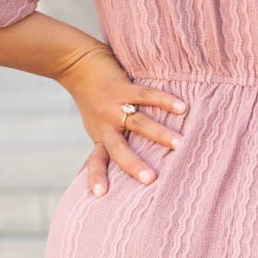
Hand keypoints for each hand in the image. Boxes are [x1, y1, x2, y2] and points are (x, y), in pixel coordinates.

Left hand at [59, 43, 186, 194]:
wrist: (76, 62)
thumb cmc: (91, 96)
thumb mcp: (96, 123)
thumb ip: (112, 138)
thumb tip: (132, 161)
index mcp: (100, 135)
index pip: (97, 161)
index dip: (97, 176)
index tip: (100, 195)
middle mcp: (106, 124)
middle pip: (119, 149)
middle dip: (135, 164)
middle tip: (151, 179)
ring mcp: (114, 106)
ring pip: (138, 123)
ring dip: (159, 134)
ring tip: (179, 144)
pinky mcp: (122, 87)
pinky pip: (145, 95)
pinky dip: (164, 101)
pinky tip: (182, 108)